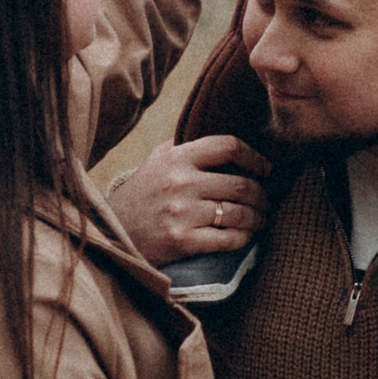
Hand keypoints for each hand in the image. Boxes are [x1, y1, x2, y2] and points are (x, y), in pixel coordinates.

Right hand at [103, 133, 270, 267]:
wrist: (112, 234)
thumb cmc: (140, 196)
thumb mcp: (155, 162)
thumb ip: (184, 146)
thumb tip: (221, 137)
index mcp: (176, 158)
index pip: (227, 146)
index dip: (254, 156)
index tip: (265, 168)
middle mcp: (180, 183)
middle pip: (240, 184)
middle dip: (261, 195)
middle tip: (265, 201)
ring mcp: (181, 213)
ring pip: (238, 213)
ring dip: (257, 218)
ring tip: (260, 220)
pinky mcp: (182, 241)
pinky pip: (227, 239)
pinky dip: (244, 238)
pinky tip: (246, 236)